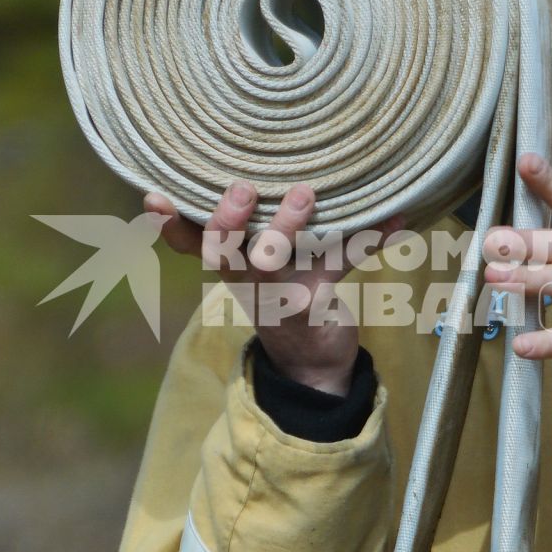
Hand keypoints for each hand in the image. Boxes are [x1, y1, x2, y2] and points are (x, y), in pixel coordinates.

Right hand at [145, 182, 399, 394]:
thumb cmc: (277, 295)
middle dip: (229, 221)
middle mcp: (246, 280)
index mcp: (228, 266)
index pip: (190, 245)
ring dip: (287, 226)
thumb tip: (184, 187)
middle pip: (224, 253)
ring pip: (272, 261)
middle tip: (241, 189)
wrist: (311, 364)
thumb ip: (229, 232)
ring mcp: (278, 295)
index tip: (153, 200)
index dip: (169, 225)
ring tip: (305, 193)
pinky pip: (342, 266)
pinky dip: (371, 240)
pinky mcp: (315, 305)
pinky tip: (398, 221)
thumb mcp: (246, 268)